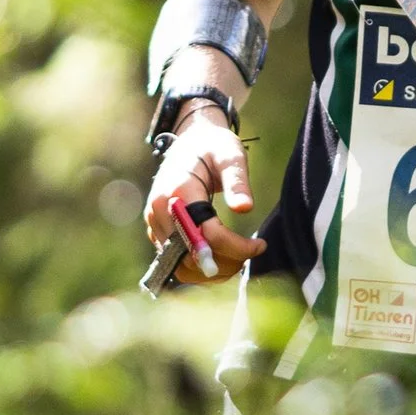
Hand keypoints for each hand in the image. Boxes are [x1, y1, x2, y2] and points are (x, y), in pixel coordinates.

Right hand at [143, 106, 266, 284]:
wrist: (189, 143)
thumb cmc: (213, 147)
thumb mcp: (231, 155)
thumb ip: (237, 181)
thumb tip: (245, 208)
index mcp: (178, 191)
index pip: (206, 234)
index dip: (236, 247)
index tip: (260, 244)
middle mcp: (160, 211)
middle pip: (192, 255)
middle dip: (227, 261)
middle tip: (252, 252)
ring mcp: (155, 223)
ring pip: (182, 265)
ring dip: (214, 271)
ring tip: (240, 258)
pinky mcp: (157, 232)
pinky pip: (175, 263)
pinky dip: (200, 269)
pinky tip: (223, 259)